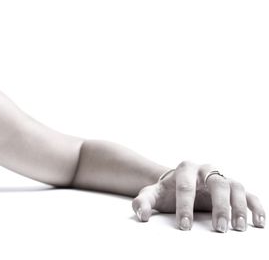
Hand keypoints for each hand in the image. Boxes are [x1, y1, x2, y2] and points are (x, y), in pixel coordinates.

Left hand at [131, 161, 264, 231]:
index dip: (184, 206)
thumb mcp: (153, 194)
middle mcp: (206, 170)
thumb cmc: (167, 190)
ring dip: (238, 207)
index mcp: (184, 168)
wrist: (180, 183)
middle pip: (216, 183)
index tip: (184, 226)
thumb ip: (143, 201)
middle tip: (218, 229)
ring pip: (234, 186)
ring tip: (237, 228)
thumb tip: (140, 214)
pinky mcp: (233, 187)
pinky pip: (248, 194)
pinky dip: (255, 206)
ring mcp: (221, 177)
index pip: (185, 186)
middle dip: (219, 206)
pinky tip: (257, 222)